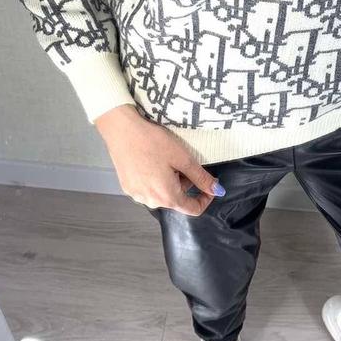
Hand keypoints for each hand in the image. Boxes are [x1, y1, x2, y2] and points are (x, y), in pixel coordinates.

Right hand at [94, 104, 223, 215]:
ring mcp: (137, 195)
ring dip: (170, 181)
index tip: (210, 183)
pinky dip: (156, 179)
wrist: (122, 131)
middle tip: (182, 161)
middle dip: (185, 183)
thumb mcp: (183, 158)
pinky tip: (152, 161)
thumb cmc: (153, 143)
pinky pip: (148, 189)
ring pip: (162, 194)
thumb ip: (201, 177)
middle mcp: (151, 201)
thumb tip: (218, 191)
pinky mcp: (128, 187)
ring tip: (166, 158)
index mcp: (167, 197)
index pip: (193, 209)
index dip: (205, 198)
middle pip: (177, 200)